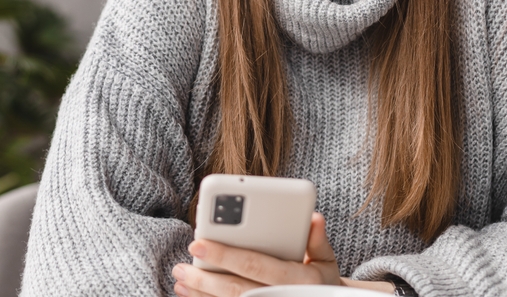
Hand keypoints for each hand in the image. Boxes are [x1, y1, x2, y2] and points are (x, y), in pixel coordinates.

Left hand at [171, 212, 395, 295]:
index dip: (226, 255)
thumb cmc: (321, 280)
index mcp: (299, 280)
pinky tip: (190, 294)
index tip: (198, 243)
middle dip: (205, 278)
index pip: (256, 265)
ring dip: (201, 294)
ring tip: (180, 279)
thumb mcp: (326, 260)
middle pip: (237, 290)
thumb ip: (317, 240)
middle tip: (180, 266)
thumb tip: (313, 218)